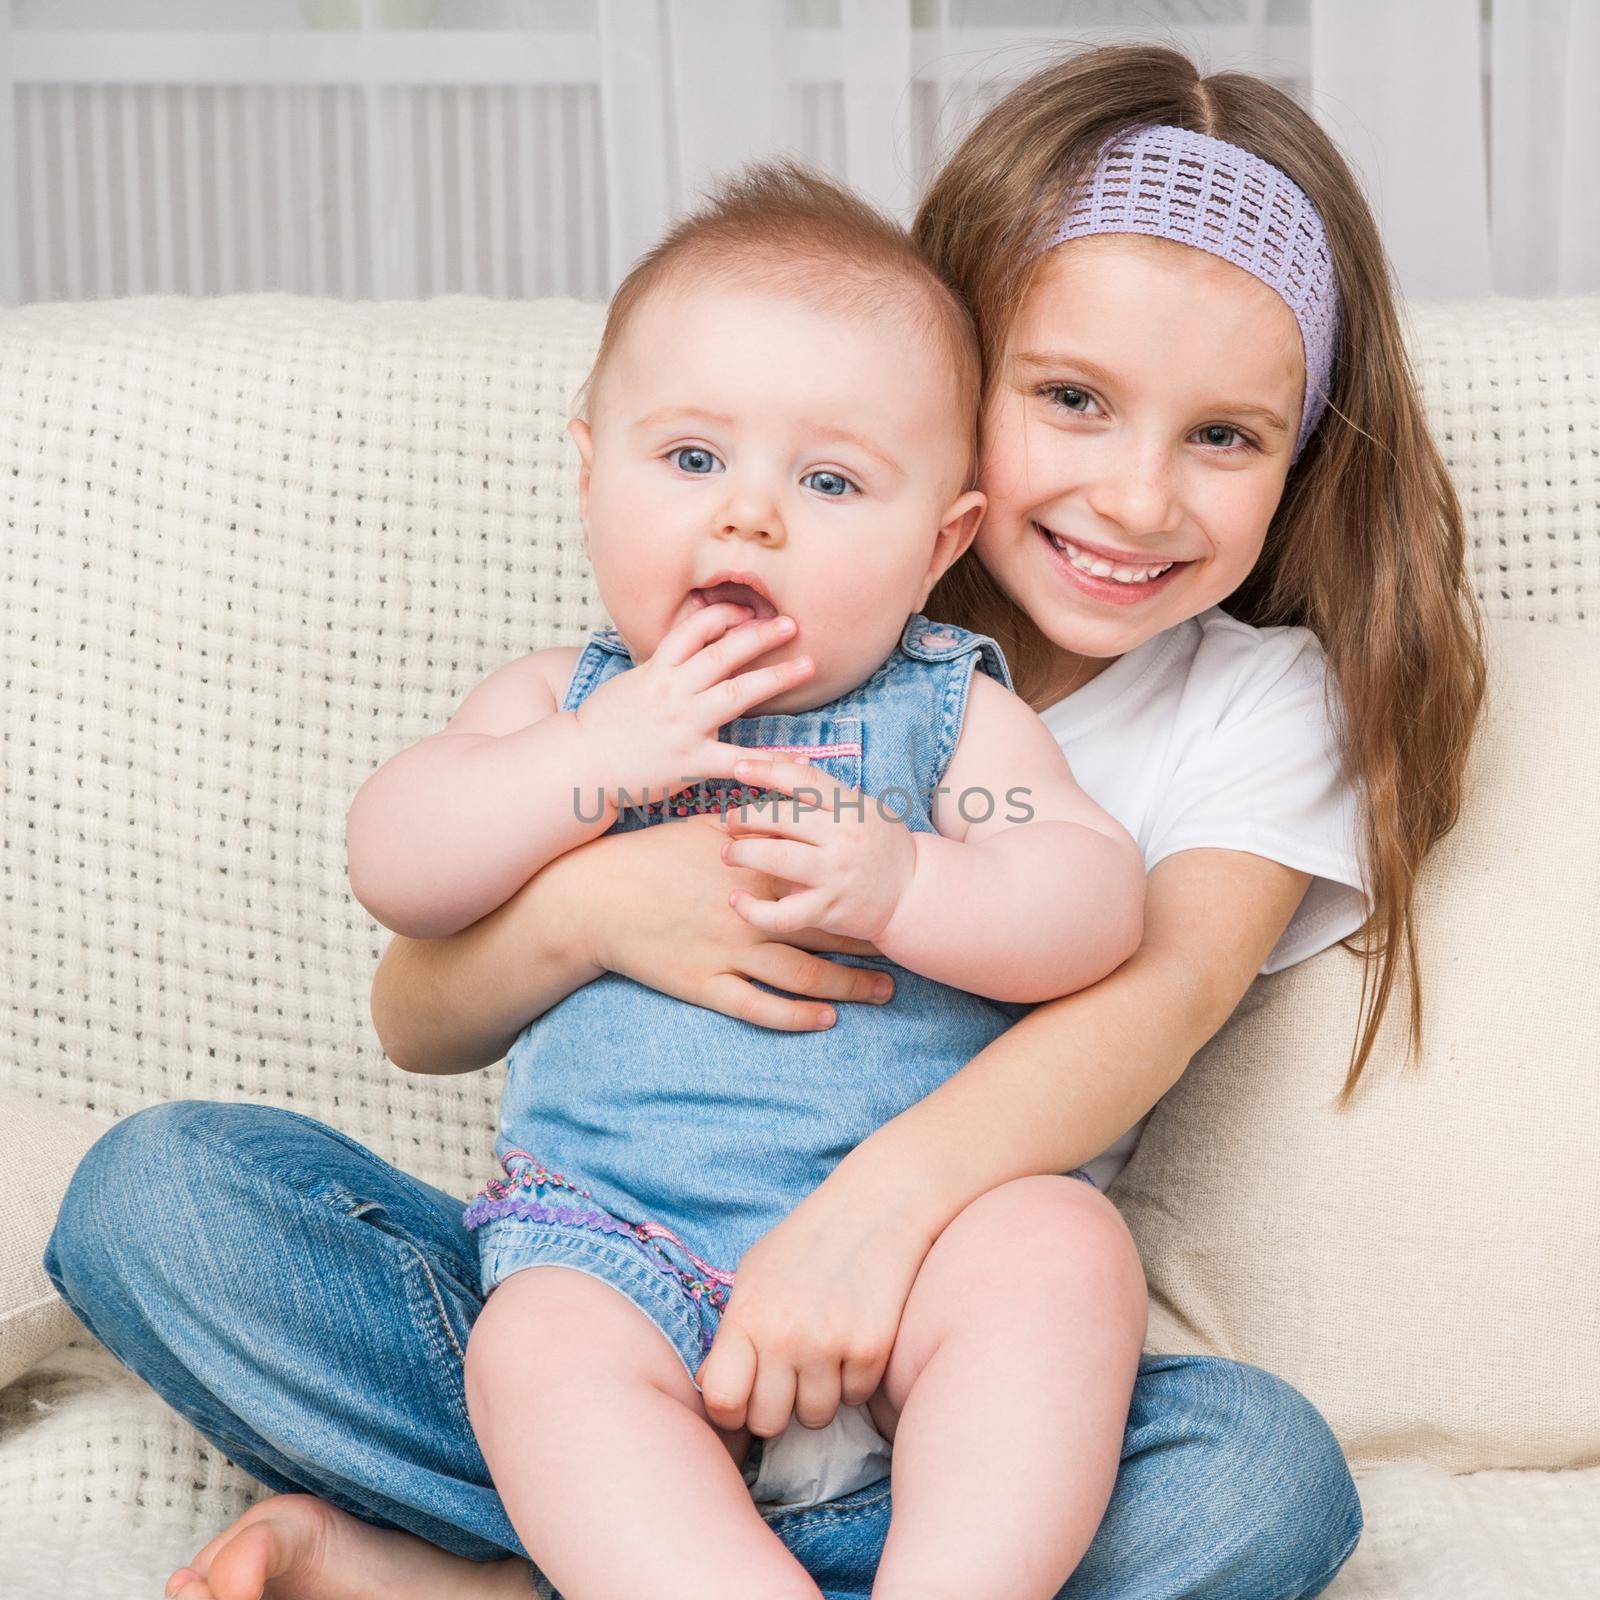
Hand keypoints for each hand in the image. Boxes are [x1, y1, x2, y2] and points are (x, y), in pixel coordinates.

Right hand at [559, 810, 897, 1030]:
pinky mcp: (707, 985)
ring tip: (883, 992)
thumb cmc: (650, 856)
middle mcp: (751, 915)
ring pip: (804, 977)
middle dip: (870, 945)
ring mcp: (731, 954)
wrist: (597, 897)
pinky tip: (825, 1020)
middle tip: (907, 954)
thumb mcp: (703, 827)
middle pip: (826, 933)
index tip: (895, 901)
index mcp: (756, 872)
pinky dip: (797, 1017)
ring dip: (849, 987)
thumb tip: (785, 796)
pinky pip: (762, 1008)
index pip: (824, 885)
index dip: (863, 896)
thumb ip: (751, 819)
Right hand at [574, 604, 813, 802]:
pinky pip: (736, 759)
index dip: (726, 615)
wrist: (578, 764)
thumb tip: (691, 645)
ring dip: (775, 677)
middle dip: (761, 635)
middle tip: (793, 624)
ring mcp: (683, 725)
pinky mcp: (690, 760)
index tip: (751, 611)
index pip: (695, 628)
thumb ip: (664, 665)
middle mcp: (673, 691)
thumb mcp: (631, 683)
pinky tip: (799, 760)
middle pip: (723, 654)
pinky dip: (769, 760)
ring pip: (735, 694)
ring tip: (808, 665)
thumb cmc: (602, 725)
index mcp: (658, 669)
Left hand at [696, 1166, 933, 1440]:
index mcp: (747, 1315)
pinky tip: (851, 1340)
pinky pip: (855, 1398)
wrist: (873, 1208)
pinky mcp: (871, 1350)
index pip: (722, 1400)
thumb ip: (733, 1333)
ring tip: (822, 1352)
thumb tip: (713, 1389)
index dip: (729, 1411)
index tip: (741, 1400)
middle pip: (769, 1422)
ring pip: (815, 1417)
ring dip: (818, 1394)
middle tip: (787, 1376)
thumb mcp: (753, 1275)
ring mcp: (830, 1345)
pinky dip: (854, 1380)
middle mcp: (785, 1335)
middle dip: (776, 1407)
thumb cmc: (805, 1242)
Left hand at [719, 756, 916, 942]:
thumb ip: (828, 793)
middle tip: (727, 821)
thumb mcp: (865, 809)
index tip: (738, 767)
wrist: (914, 894)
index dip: (767, 769)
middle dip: (744, 817)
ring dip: (742, 854)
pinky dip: (752, 909)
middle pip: (780, 818)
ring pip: (774, 859)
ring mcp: (834, 875)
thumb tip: (788, 762)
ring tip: (727, 854)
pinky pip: (781, 914)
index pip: (804, 779)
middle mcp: (842, 838)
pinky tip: (736, 900)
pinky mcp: (827, 909)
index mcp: (850, 808)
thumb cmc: (883, 846)